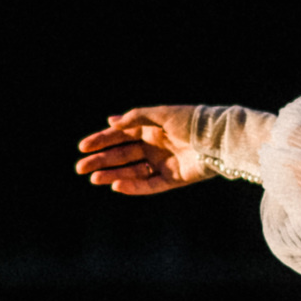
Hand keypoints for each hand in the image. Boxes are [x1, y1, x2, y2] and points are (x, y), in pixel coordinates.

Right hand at [75, 106, 212, 194]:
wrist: (219, 139)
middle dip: (102, 160)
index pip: (120, 136)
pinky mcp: (173, 179)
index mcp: (151, 128)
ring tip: (95, 178)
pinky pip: (149, 185)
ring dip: (113, 174)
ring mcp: (163, 163)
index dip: (101, 141)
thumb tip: (111, 122)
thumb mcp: (161, 114)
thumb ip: (136, 118)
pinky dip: (133, 186)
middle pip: (123, 155)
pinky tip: (117, 185)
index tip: (83, 147)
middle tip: (81, 168)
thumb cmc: (192, 121)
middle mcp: (155, 146)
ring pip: (132, 171)